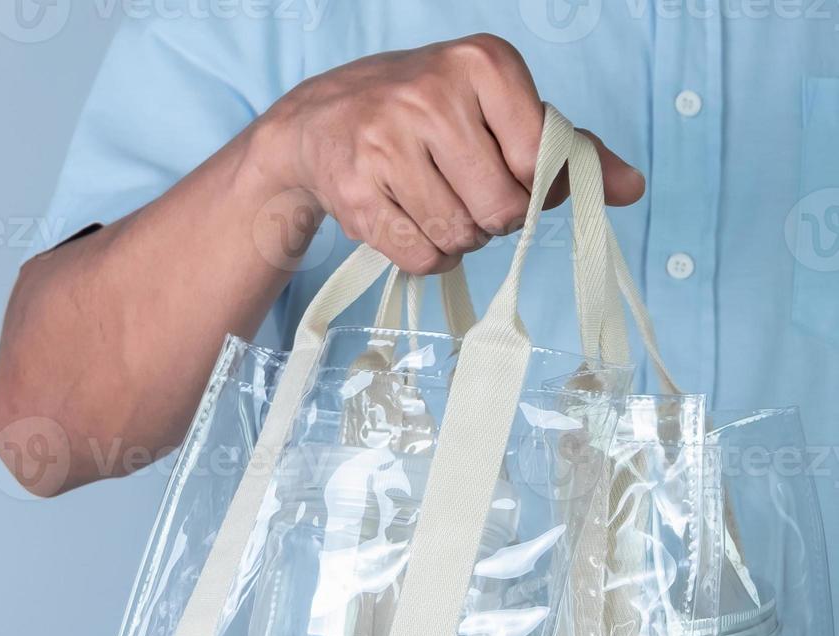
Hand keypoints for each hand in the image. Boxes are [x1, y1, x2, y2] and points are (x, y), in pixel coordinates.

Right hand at [249, 33, 644, 275]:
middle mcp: (430, 95)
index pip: (538, 159)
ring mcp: (385, 142)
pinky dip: (425, 256)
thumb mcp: (494, 109)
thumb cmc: (425, 114)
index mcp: (481, 64)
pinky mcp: (354, 189)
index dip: (533, 188)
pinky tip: (410, 224)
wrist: (319, 119)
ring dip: (457, 240)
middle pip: (500, 209)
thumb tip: (631, 188)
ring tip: (436, 208)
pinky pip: (418, 256)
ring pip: (459, 237)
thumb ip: (561, 146)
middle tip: (467, 197)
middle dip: (492, 220)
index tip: (510, 178)